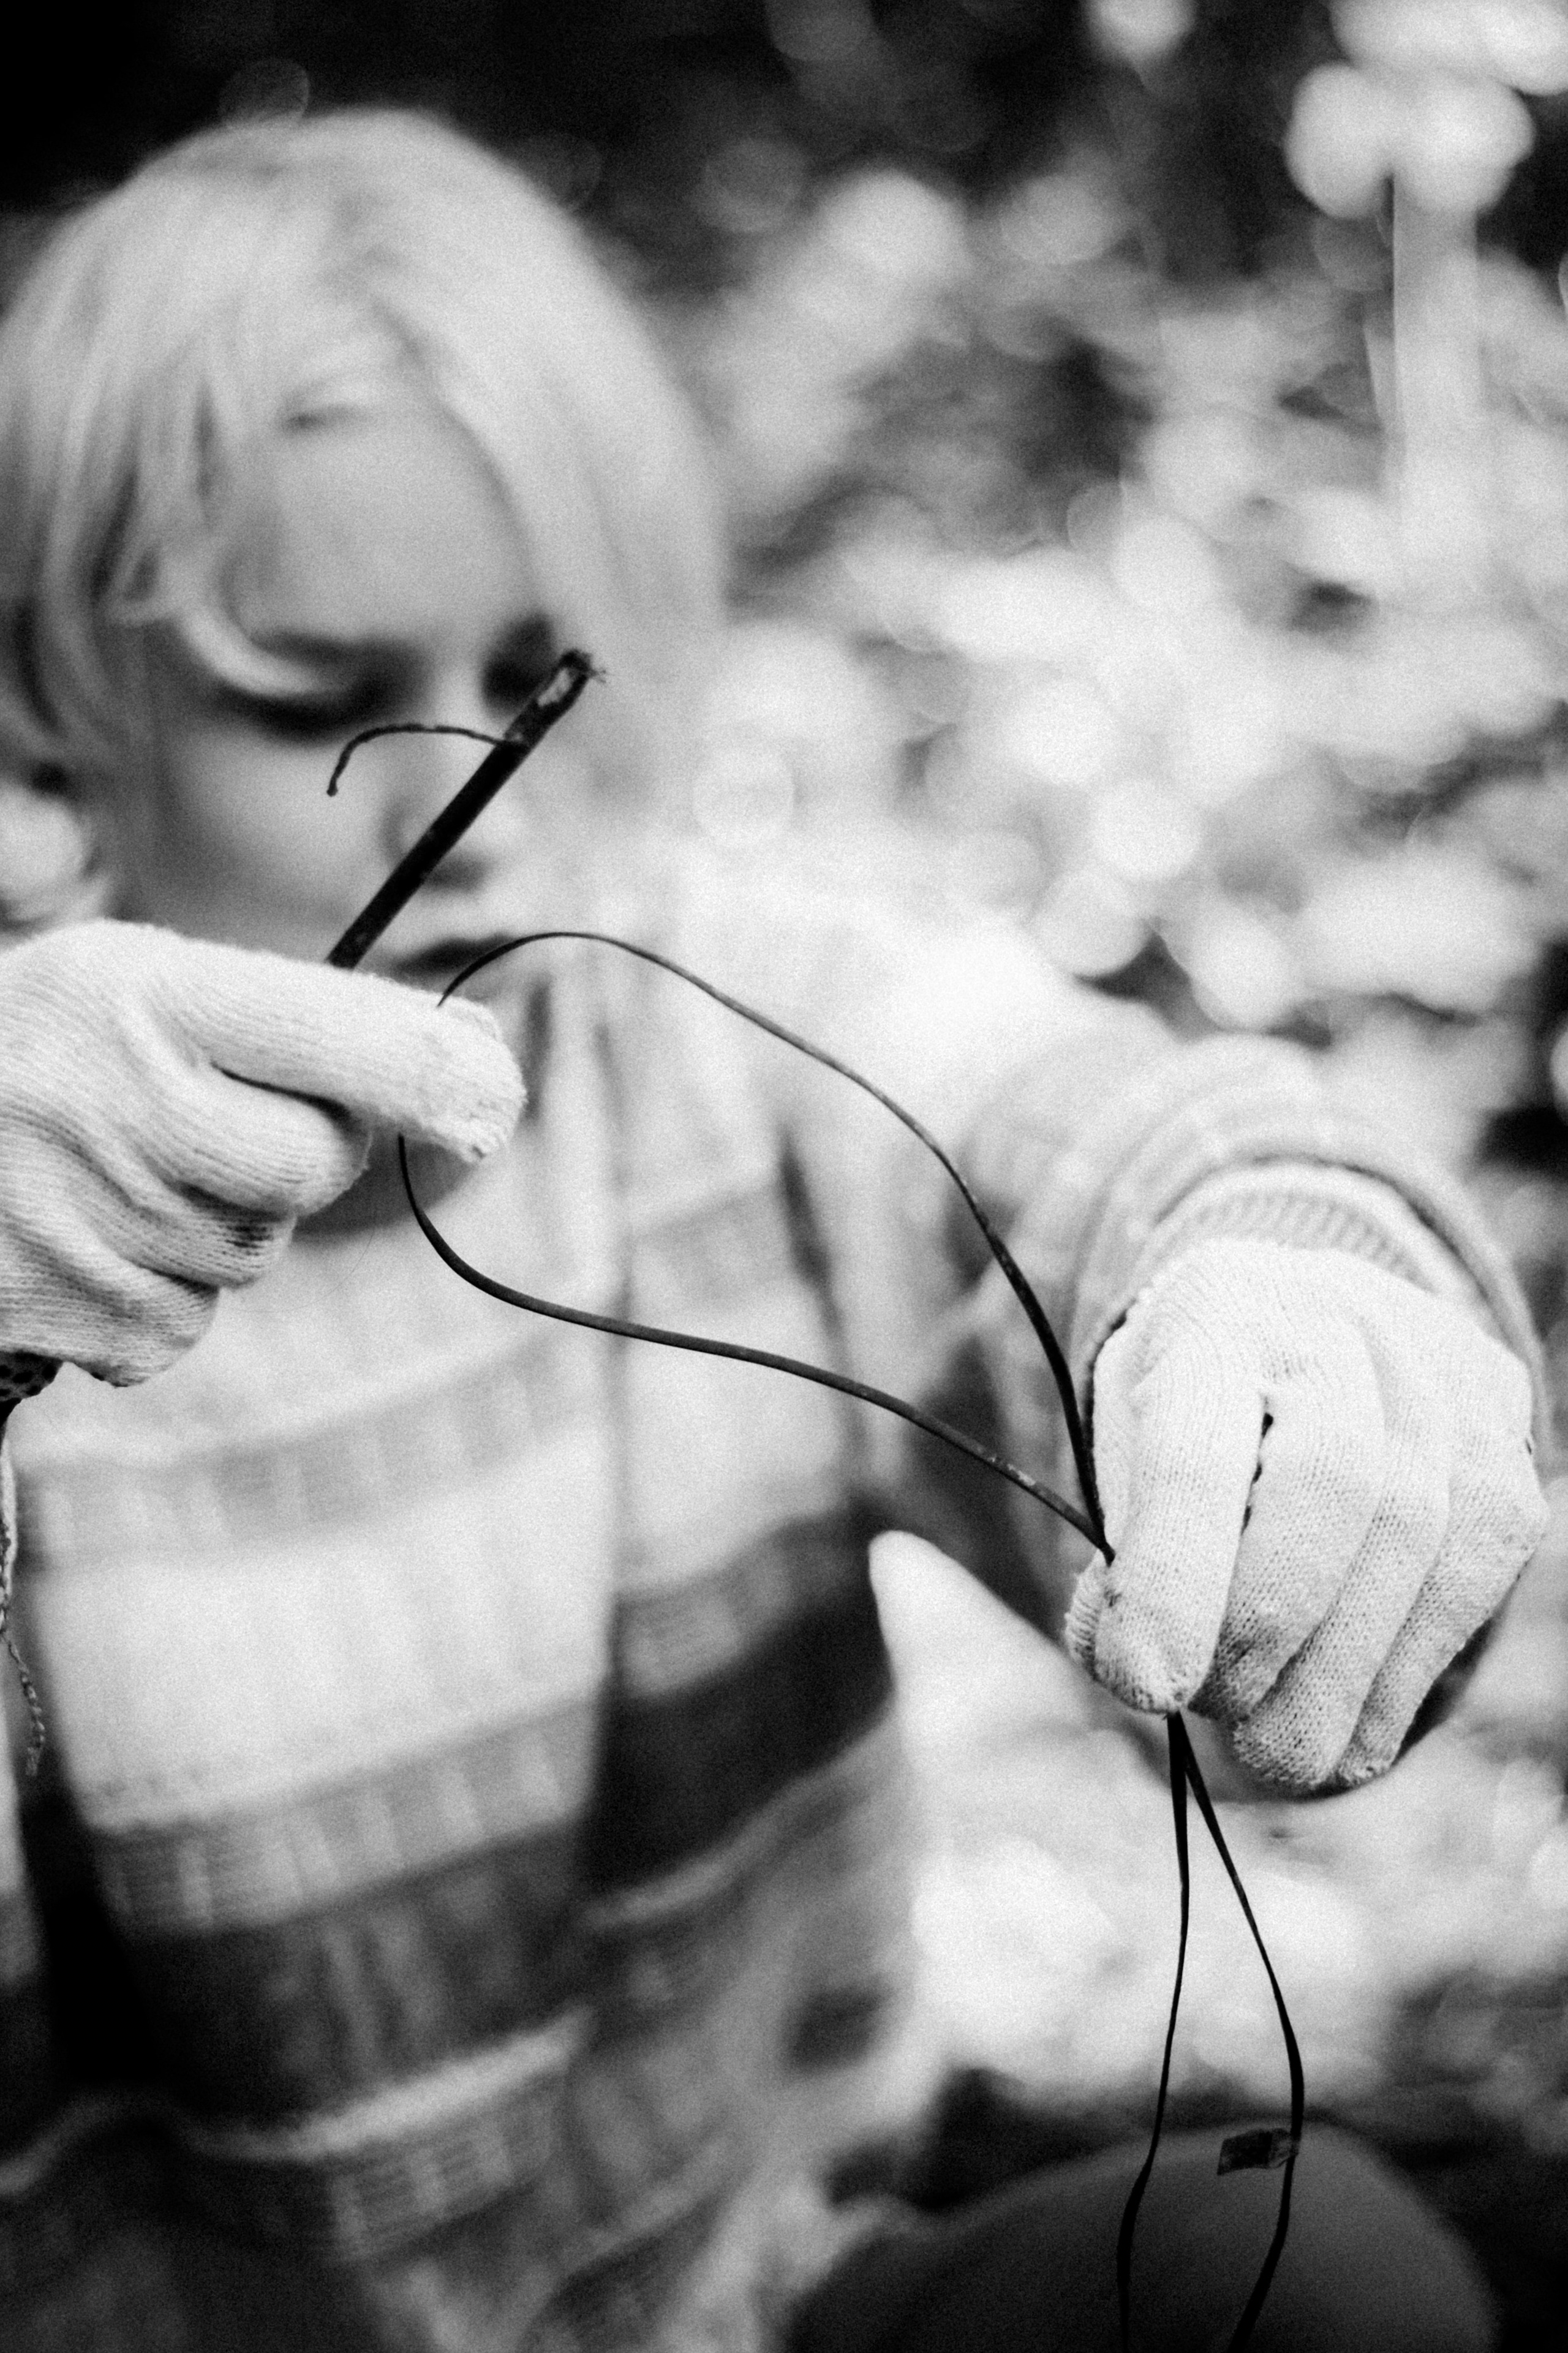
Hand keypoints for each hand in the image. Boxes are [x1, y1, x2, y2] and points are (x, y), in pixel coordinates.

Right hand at [0, 920, 522, 1383]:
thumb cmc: (63, 1050)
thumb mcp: (163, 986)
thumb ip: (326, 1021)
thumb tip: (492, 1067)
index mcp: (142, 992)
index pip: (341, 1038)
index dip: (434, 1075)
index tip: (495, 1097)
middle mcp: (115, 1104)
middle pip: (316, 1166)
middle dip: (299, 1150)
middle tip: (207, 1117)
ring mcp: (93, 1222)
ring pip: (257, 1250)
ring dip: (222, 1220)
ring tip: (118, 1170)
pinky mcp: (86, 1320)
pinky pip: (192, 1319)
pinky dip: (161, 1289)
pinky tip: (88, 1235)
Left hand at [1070, 1237, 1547, 1790]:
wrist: (1320, 1325)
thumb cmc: (1201, 1403)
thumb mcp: (1130, 1435)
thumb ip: (1129, 1540)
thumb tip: (1145, 1668)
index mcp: (1218, 1315)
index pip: (1198, 1449)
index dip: (1173, 1578)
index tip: (1143, 1682)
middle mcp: (1344, 1331)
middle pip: (1330, 1491)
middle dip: (1263, 1634)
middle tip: (1212, 1708)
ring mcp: (1443, 1392)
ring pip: (1414, 1545)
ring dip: (1335, 1682)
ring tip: (1271, 1747)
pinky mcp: (1504, 1468)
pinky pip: (1467, 1589)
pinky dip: (1399, 1684)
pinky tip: (1345, 1730)